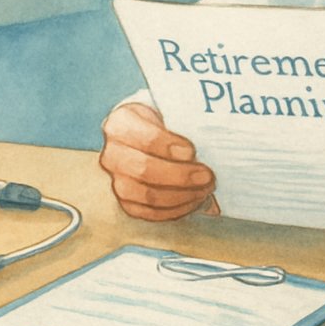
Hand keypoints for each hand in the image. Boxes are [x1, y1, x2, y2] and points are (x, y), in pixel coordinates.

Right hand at [98, 103, 217, 220]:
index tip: (192, 151)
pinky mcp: (126, 202)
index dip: (169, 146)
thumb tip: (212, 145)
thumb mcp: (171, 112)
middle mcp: (112, 153)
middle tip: (207, 176)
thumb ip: (186, 126)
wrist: (150, 134)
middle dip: (181, 176)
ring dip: (182, 196)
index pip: (144, 137)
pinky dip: (176, 210)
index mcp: (121, 123)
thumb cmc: (166, 122)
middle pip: (144, 169)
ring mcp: (116, 180)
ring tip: (205, 190)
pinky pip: (149, 213)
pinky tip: (195, 201)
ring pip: (146, 195)